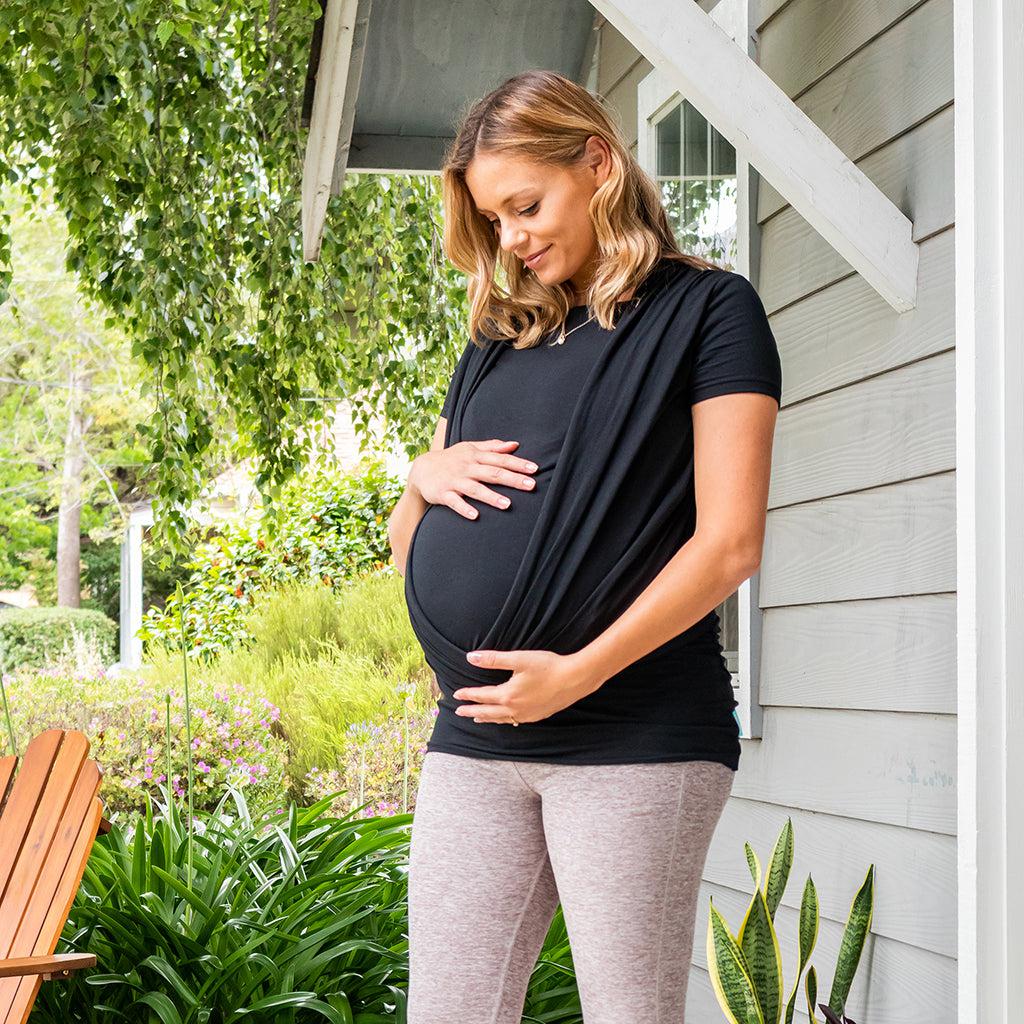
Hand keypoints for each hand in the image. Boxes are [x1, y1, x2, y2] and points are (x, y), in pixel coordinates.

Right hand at [408, 440, 537, 519]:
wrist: (421, 469)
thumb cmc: (451, 459)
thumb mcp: (470, 448)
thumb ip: (492, 447)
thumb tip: (514, 445)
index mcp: (475, 456)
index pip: (500, 459)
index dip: (518, 464)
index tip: (534, 469)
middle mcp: (467, 468)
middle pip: (492, 473)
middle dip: (512, 479)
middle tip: (531, 486)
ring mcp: (455, 481)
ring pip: (475, 489)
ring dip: (491, 496)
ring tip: (507, 504)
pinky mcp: (443, 494)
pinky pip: (455, 502)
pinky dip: (464, 508)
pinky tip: (475, 516)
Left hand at [452, 649, 600, 723]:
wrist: (575, 679)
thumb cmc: (548, 666)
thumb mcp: (518, 659)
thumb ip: (493, 659)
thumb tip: (470, 657)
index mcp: (508, 695)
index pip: (482, 696)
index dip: (468, 694)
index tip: (456, 694)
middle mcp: (515, 709)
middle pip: (488, 712)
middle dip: (472, 710)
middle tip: (459, 712)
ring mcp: (527, 715)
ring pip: (501, 719)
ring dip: (488, 718)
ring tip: (478, 718)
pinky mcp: (538, 715)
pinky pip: (515, 721)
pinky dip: (505, 720)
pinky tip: (507, 719)